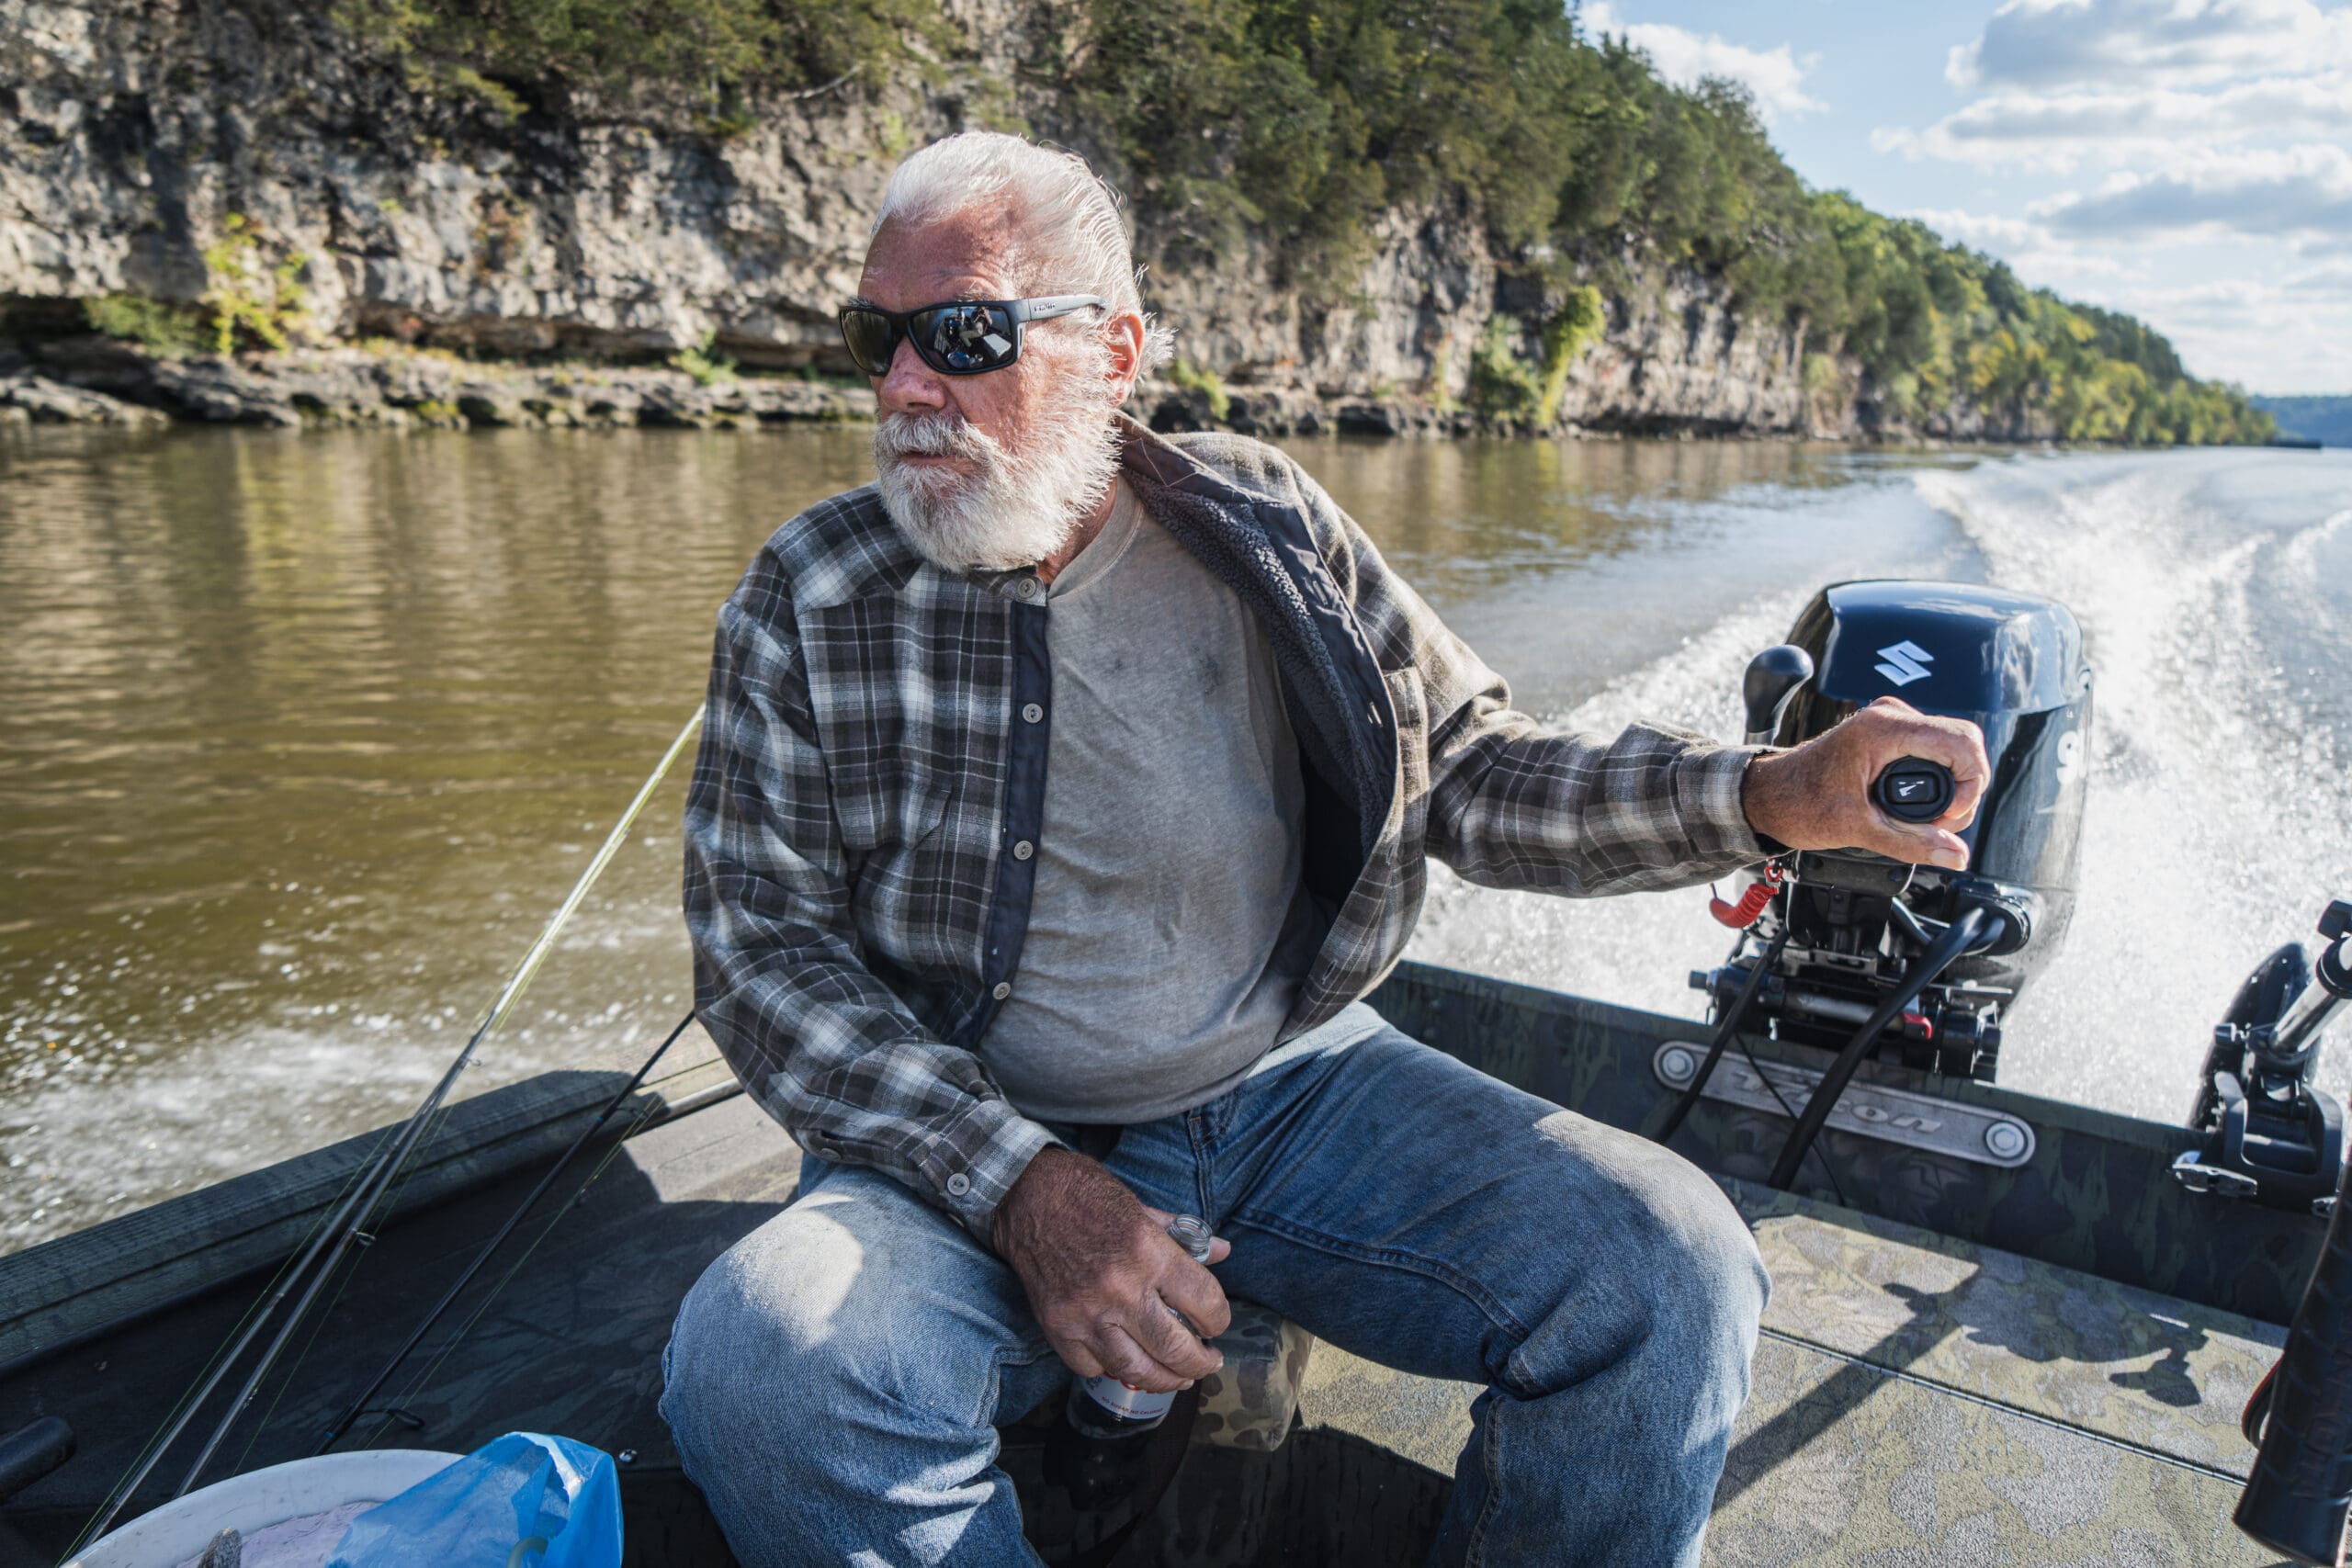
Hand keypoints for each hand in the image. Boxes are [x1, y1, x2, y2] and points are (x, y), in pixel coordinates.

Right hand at [990, 1147, 1232, 1392]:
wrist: (1026, 1194)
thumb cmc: (1086, 1195)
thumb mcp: (1142, 1208)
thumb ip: (1184, 1236)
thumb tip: (1223, 1251)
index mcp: (1148, 1253)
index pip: (1205, 1303)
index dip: (1220, 1320)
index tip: (1217, 1324)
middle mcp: (1121, 1289)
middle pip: (1176, 1350)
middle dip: (1201, 1364)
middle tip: (1209, 1363)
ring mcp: (1086, 1314)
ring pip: (1137, 1370)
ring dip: (1165, 1380)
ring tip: (1178, 1377)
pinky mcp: (1057, 1327)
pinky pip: (1092, 1368)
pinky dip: (1111, 1368)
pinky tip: (1124, 1358)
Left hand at [1741, 697, 1988, 869]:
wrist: (1769, 795)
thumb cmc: (1799, 802)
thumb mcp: (1858, 828)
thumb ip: (1911, 843)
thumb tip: (1957, 856)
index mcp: (1885, 729)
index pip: (1963, 742)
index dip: (1970, 784)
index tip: (1947, 817)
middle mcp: (1892, 716)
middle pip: (1964, 743)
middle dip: (1965, 789)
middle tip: (1940, 826)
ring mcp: (1891, 722)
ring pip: (1953, 749)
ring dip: (1953, 788)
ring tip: (1927, 823)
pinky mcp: (1890, 734)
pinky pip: (1934, 752)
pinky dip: (1937, 781)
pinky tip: (1918, 809)